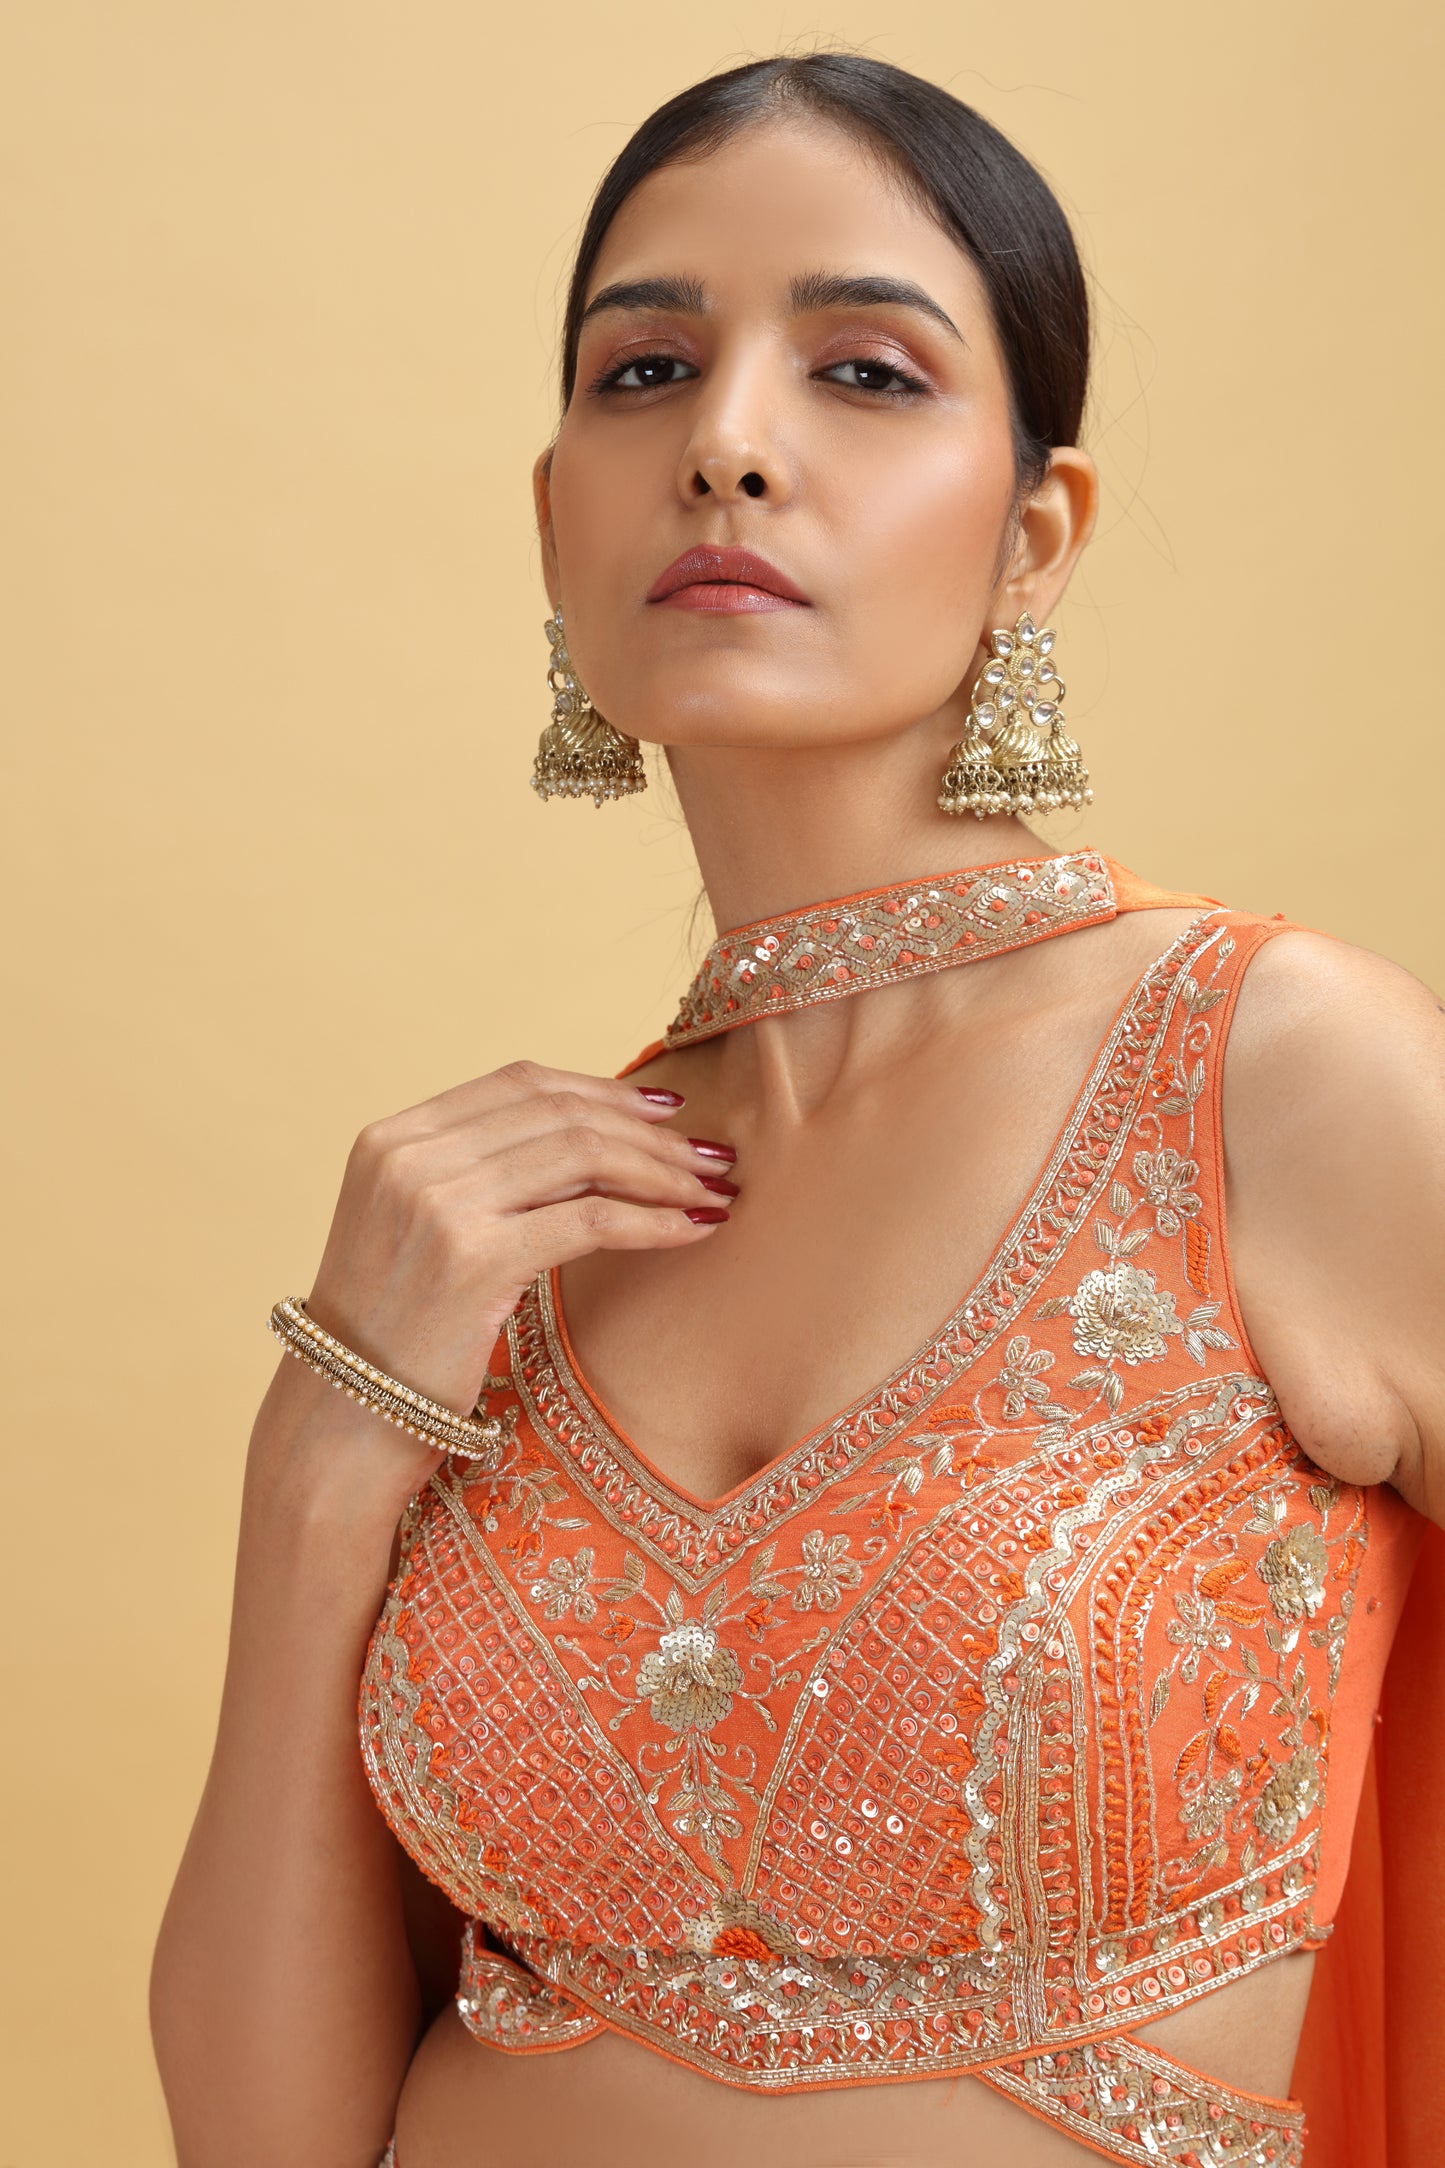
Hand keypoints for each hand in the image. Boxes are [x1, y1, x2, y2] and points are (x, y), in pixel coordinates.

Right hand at [301, 1058, 735, 1437]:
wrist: (345, 1419)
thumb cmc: (393, 1333)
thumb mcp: (413, 1227)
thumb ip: (474, 1175)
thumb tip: (590, 1140)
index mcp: (393, 1138)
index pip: (520, 1084)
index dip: (602, 1090)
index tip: (664, 1109)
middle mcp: (412, 1158)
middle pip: (561, 1114)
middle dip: (648, 1131)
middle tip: (709, 1155)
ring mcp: (440, 1204)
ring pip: (585, 1157)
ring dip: (663, 1171)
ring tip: (711, 1188)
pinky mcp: (476, 1259)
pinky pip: (592, 1220)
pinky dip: (654, 1221)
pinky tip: (693, 1229)